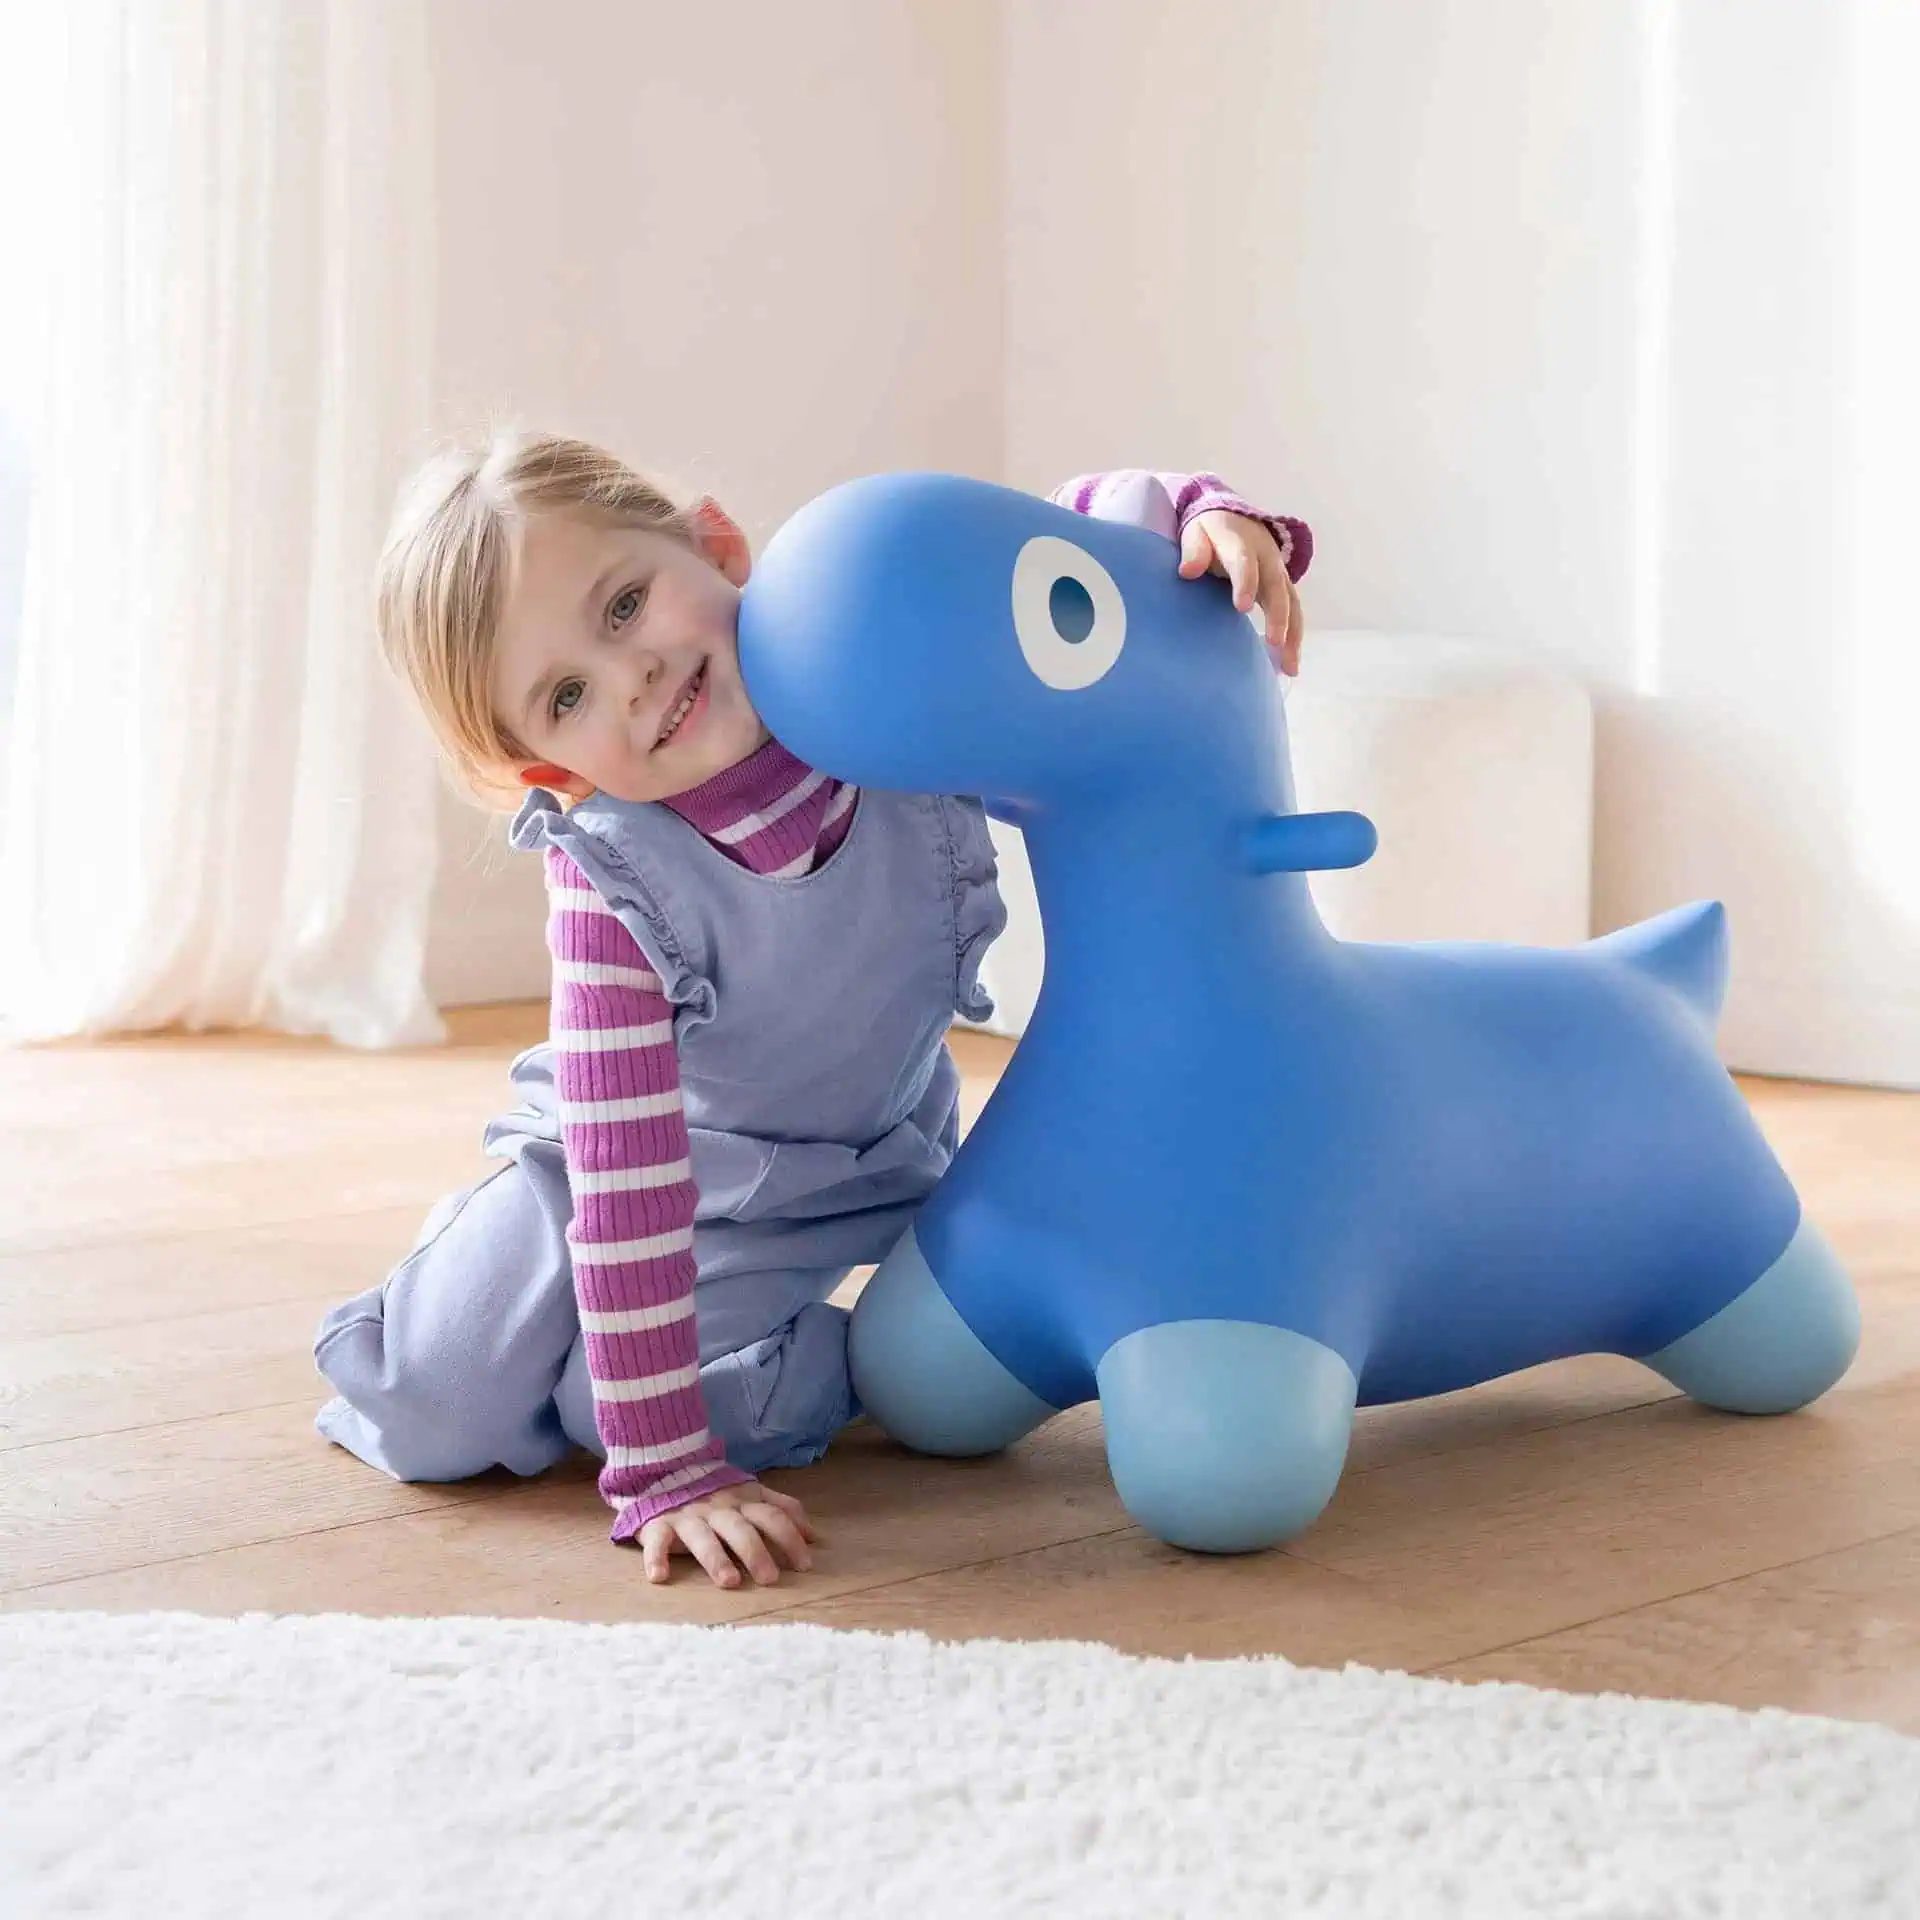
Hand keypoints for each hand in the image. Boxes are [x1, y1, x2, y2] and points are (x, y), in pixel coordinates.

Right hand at [638, 1479, 815, 1587]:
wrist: (663, 1465)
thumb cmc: (713, 1489)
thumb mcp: (750, 1492)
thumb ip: (780, 1508)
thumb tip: (813, 1535)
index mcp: (742, 1501)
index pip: (772, 1517)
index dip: (791, 1538)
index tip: (806, 1565)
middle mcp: (718, 1509)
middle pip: (740, 1529)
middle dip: (756, 1552)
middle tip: (770, 1578)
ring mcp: (687, 1517)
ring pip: (703, 1538)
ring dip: (716, 1559)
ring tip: (730, 1582)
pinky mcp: (657, 1524)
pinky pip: (656, 1540)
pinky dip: (655, 1557)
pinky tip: (658, 1576)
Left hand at [1179, 510, 1305, 675]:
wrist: (1233, 517)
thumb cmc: (1208, 531)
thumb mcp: (1195, 532)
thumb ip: (1193, 550)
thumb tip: (1187, 571)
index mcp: (1241, 543)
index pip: (1245, 563)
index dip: (1246, 583)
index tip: (1242, 607)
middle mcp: (1266, 558)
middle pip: (1276, 587)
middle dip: (1278, 615)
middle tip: (1275, 642)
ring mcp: (1278, 573)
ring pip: (1292, 604)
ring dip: (1293, 635)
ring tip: (1290, 667)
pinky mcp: (1282, 587)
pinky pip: (1293, 612)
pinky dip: (1293, 638)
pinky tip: (1289, 665)